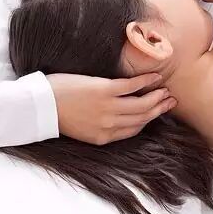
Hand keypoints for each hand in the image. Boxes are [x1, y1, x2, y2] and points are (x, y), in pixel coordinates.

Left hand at [47, 72, 175, 144]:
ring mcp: (109, 107)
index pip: (133, 129)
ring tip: (166, 90)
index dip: (149, 120)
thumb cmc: (58, 114)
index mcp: (104, 137)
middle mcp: (110, 124)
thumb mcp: (81, 130)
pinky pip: (132, 86)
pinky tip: (155, 76)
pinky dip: (146, 80)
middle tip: (170, 100)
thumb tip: (114, 118)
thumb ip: (100, 127)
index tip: (157, 112)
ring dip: (157, 96)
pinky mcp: (105, 90)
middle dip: (158, 108)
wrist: (42, 105)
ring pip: (142, 104)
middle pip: (142, 117)